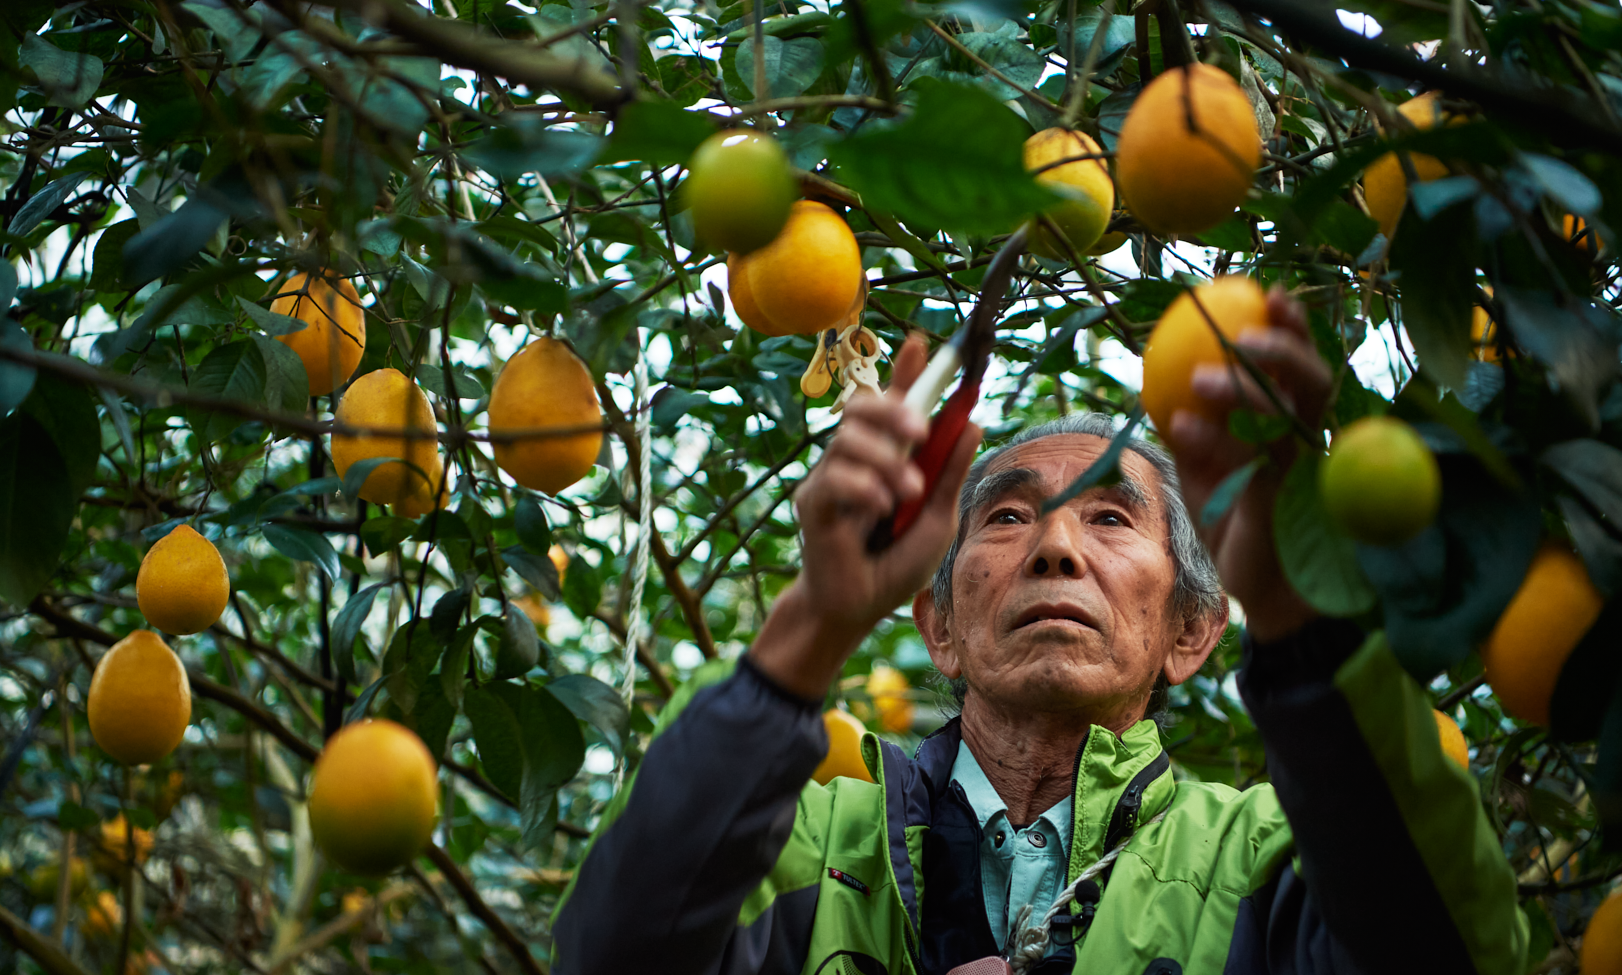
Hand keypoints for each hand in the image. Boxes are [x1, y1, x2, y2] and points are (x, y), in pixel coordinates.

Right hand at [749, 334, 981, 699]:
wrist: (859, 608)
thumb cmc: (896, 564)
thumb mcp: (938, 518)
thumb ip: (950, 473)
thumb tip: (974, 423)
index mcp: (888, 455)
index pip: (893, 401)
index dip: (906, 370)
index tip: (922, 343)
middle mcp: (856, 458)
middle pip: (860, 404)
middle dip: (891, 407)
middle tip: (920, 432)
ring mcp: (830, 477)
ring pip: (849, 439)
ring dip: (887, 462)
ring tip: (907, 495)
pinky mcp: (813, 503)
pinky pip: (833, 478)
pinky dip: (863, 489)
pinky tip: (881, 510)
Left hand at [1167, 288, 1331, 642]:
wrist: (1265, 600)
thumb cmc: (1238, 531)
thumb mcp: (1208, 478)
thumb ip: (1196, 440)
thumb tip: (1164, 398)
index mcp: (1296, 428)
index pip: (1302, 368)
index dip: (1294, 328)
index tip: (1268, 292)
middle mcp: (1309, 444)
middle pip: (1315, 381)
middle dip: (1284, 347)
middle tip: (1242, 329)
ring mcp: (1305, 474)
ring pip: (1294, 416)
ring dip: (1250, 389)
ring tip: (1203, 377)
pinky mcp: (1287, 505)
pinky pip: (1256, 462)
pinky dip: (1217, 441)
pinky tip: (1182, 425)